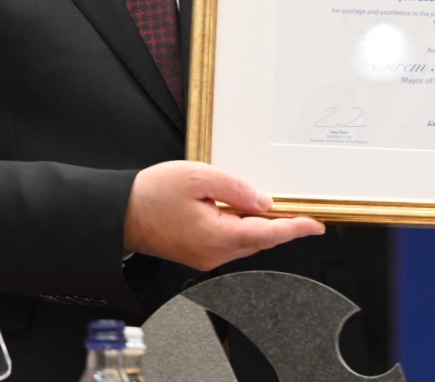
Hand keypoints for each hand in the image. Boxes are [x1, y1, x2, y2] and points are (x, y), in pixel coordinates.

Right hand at [124, 161, 324, 271]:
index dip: (295, 229)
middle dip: (284, 227)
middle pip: (260, 241)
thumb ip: (236, 188)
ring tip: (279, 210)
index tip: (315, 225)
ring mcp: (205, 257)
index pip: (268, 234)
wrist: (119, 212)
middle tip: (304, 213)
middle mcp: (213, 254)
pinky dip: (245, 229)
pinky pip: (231, 242)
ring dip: (264, 228)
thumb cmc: (151, 195)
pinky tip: (247, 214)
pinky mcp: (198, 253)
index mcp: (217, 237)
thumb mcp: (198, 176)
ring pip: (246, 243)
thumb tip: (263, 202)